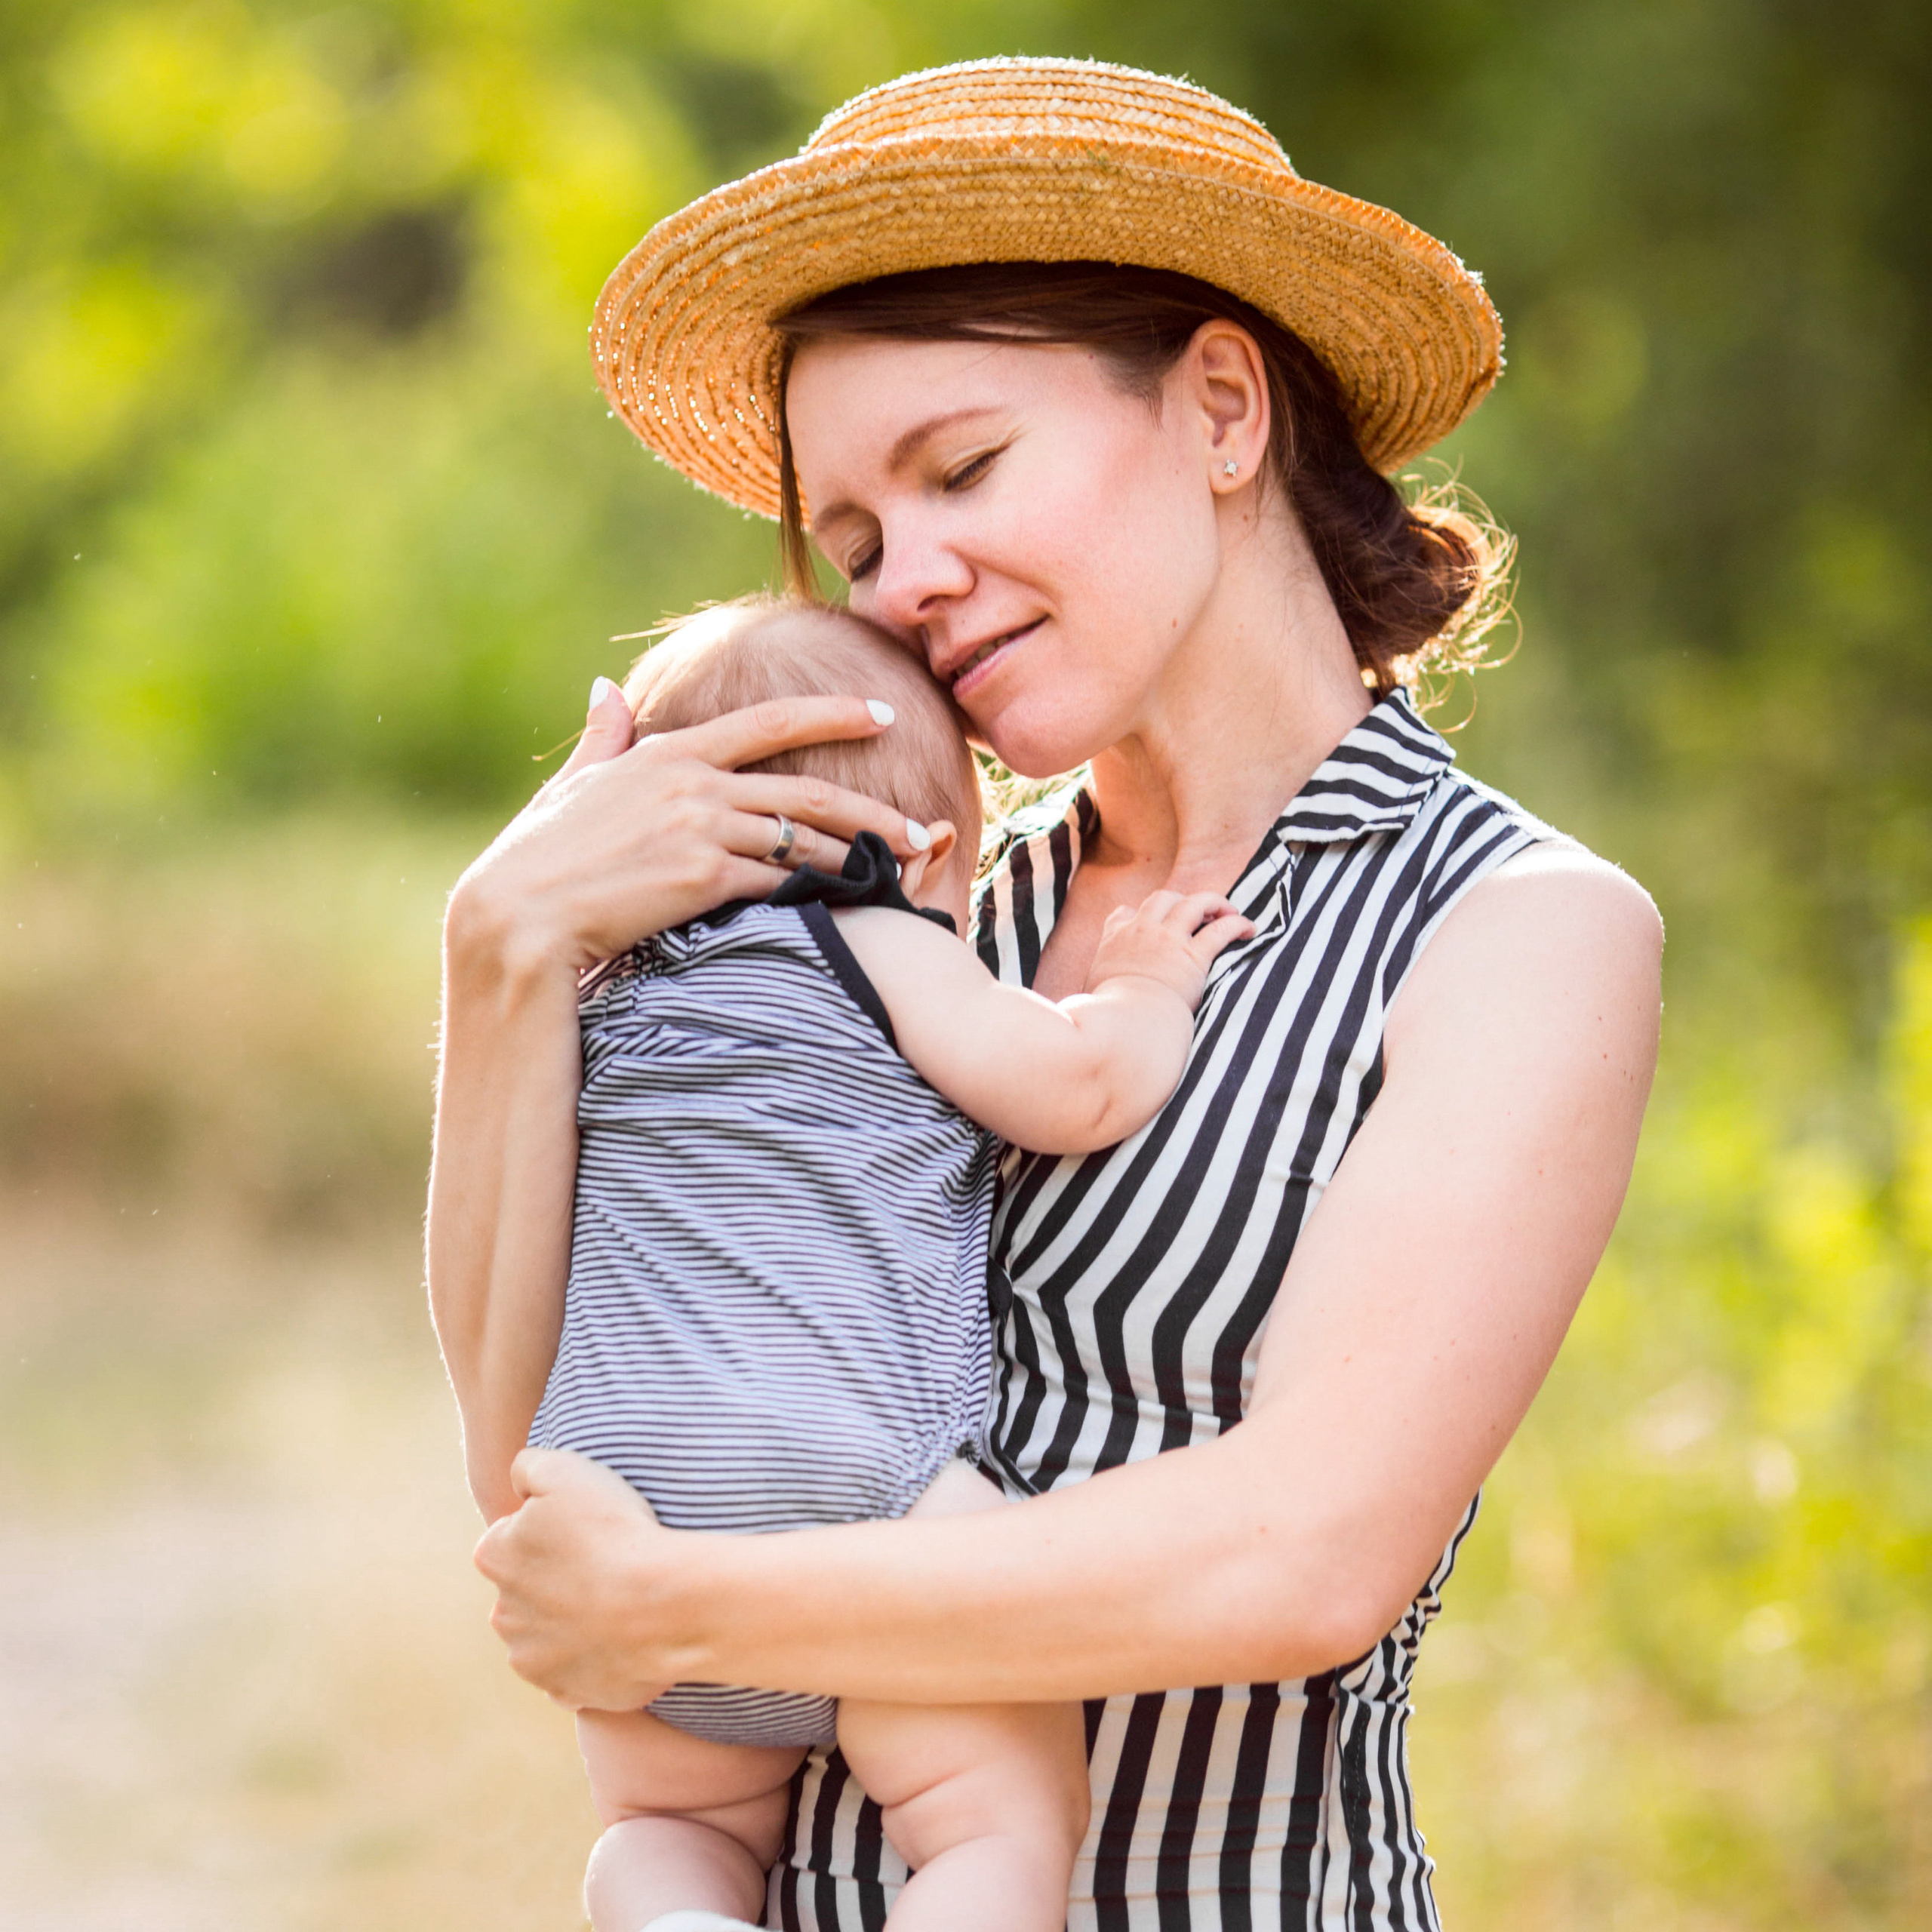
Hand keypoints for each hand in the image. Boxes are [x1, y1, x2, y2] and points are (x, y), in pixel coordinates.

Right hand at [451, 679, 933, 975]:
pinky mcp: (703, 878)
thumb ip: (604, 737)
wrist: (518, 915)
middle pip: (807, 789)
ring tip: (901, 867)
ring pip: (803, 839)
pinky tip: (852, 905)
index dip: (832, 715)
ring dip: (858, 856)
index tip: (880, 714)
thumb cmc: (538, 856)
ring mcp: (701, 829)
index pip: (769, 721)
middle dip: (871, 807)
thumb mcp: (573, 786)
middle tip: (919, 823)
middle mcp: (693, 784)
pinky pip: (779, 883)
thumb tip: (606, 688)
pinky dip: (818, 894)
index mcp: (668, 754)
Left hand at [473, 1448, 686, 1710]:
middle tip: (607, 1563)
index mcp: (495, 1557)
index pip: (512, 1538)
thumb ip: (527, 1465)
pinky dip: (597, 1657)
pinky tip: (626, 1636)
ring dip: (575, 1621)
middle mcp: (503, 1614)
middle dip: (558, 1579)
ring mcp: (534, 1660)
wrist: (661, 1604)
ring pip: (550, 1634)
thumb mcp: (565, 1469)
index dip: (552, 1530)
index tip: (586, 1530)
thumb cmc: (614, 1530)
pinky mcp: (568, 1693)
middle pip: (529, 1589)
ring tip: (621, 1600)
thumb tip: (518, 1477)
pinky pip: (578, 1672)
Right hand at [1085, 891, 1252, 1010]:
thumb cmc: (1104, 1017)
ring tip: (1229, 910)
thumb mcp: (1087, 997)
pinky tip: (1249, 929)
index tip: (1147, 924)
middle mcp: (1141, 931)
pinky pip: (1221, 929)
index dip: (1137, 915)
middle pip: (1163, 899)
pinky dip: (1238, 924)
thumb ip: (1089, 992)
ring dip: (1214, 902)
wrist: (1123, 1022)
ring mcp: (1168, 940)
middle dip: (1181, 901)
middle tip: (1197, 915)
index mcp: (1114, 941)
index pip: (1123, 915)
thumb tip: (1078, 1011)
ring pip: (1195, 902)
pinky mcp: (1193, 956)